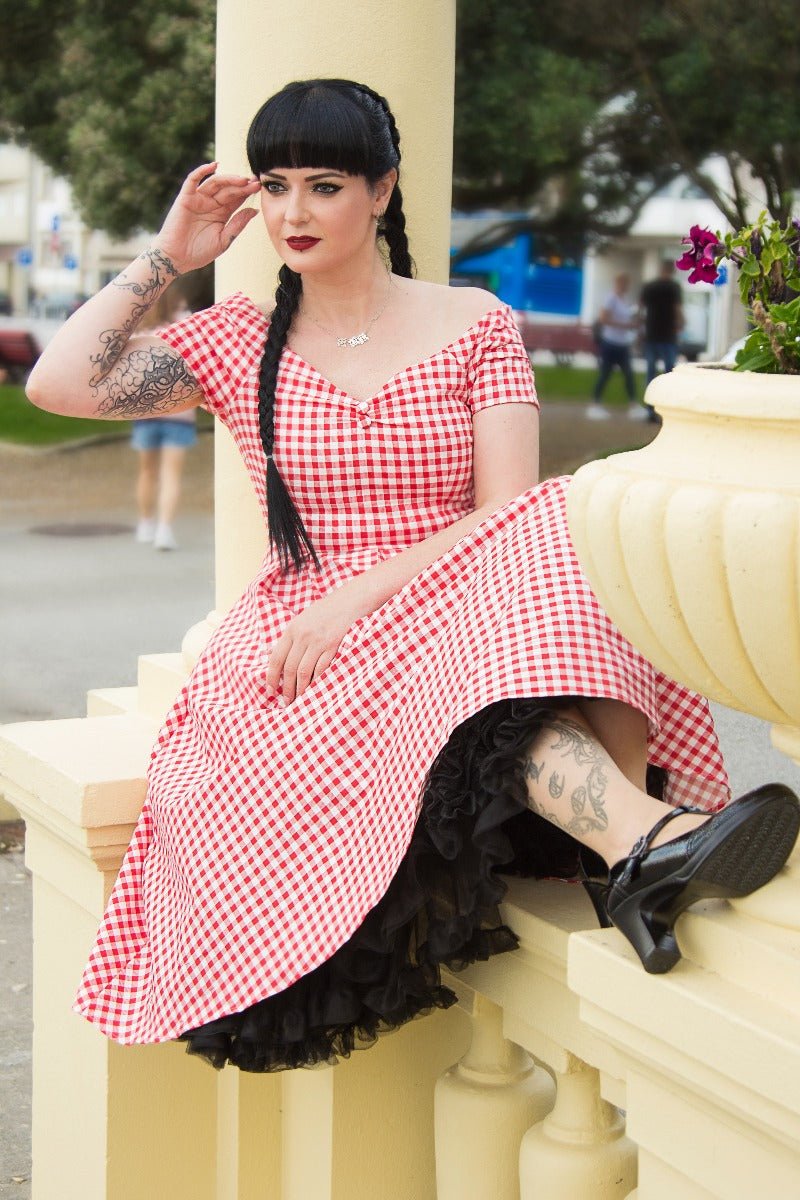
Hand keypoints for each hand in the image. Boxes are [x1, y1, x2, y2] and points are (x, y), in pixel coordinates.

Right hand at [152, 163, 260, 274]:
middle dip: (242, 185)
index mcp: (222, 213)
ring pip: (215, 183)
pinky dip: (202, 171)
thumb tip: (254, 210)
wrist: (177, 259)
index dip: (247, 192)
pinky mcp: (186, 198)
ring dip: (229, 179)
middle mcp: (211, 203)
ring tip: (243, 180)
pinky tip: (214, 166)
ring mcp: (198, 199)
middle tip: (255, 181)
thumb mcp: (224, 240)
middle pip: (229, 189)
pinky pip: (192, 180)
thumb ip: (238, 224)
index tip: (260, 187)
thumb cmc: (199, 252)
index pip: (237, 198)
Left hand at [266, 589, 365, 705]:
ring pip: (304, 672)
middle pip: (289, 668)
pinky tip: (314, 689)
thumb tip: (269, 656)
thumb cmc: (323, 613)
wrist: (347, 603)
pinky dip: (316, 681)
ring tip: (298, 700)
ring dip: (300, 689)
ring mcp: (318, 641)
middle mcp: (302, 636)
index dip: (271, 676)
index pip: (276, 658)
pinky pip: (321, 669)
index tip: (270, 690)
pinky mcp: (333, 646)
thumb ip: (288, 639)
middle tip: (286, 701)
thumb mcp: (300, 621)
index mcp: (291, 630)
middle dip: (286, 688)